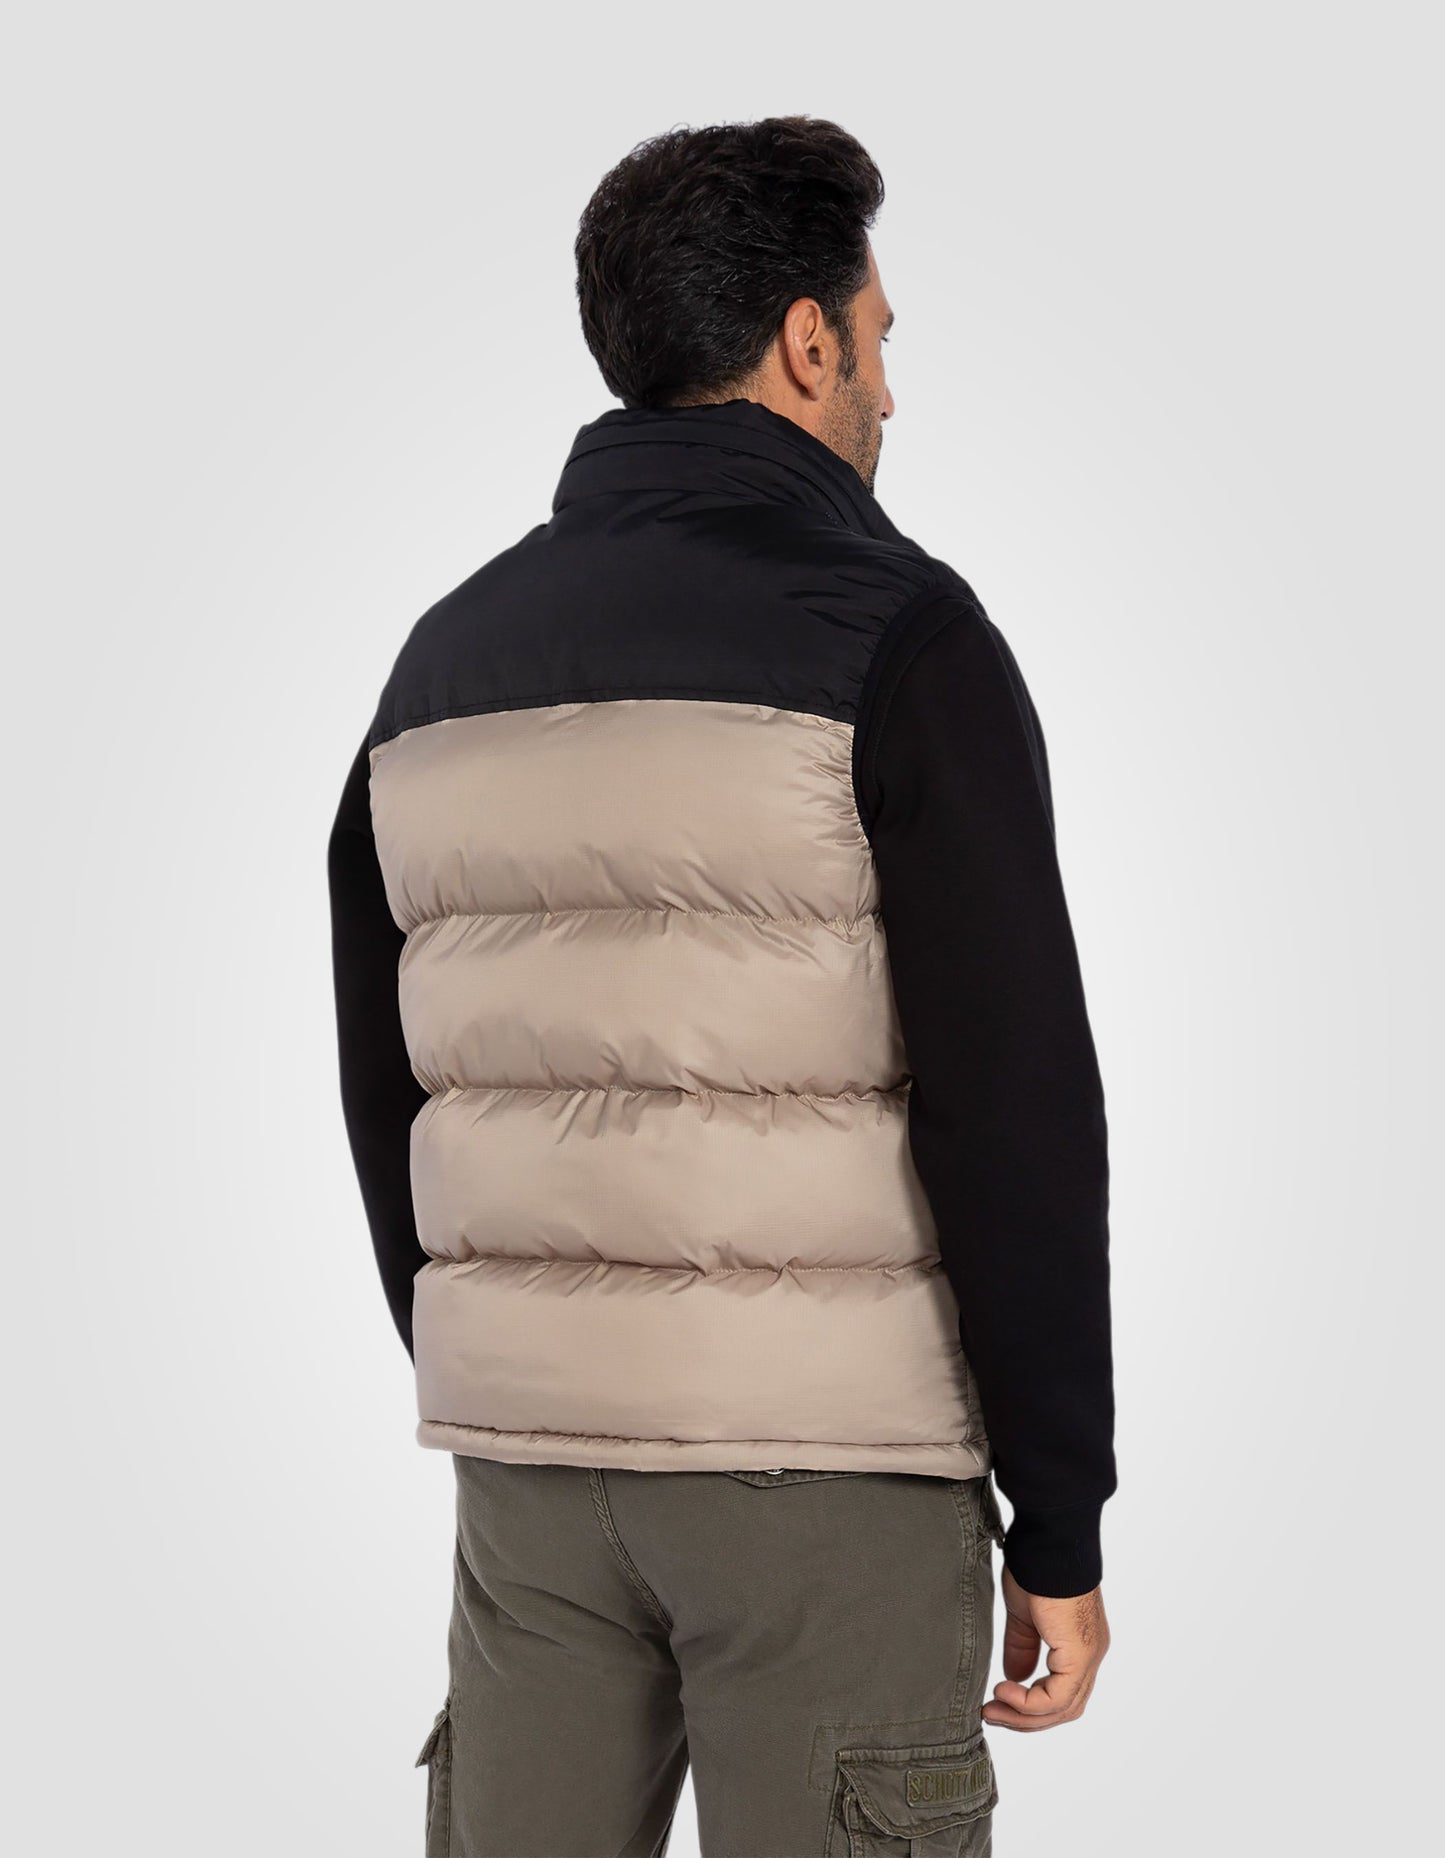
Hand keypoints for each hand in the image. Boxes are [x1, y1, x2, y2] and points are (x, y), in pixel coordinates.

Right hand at [981, 1564, 1109, 1731]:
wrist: (1049, 1542)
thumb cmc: (1036, 1565)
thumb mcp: (1024, 1614)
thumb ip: (1022, 1646)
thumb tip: (1015, 1677)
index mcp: (1079, 1643)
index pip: (1061, 1692)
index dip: (1029, 1704)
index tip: (997, 1701)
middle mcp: (1090, 1654)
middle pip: (1064, 1707)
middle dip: (1025, 1718)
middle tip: (992, 1715)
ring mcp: (1089, 1655)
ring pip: (1063, 1708)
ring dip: (1024, 1716)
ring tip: (993, 1709)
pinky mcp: (1080, 1654)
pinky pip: (1058, 1697)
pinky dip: (1030, 1703)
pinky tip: (1004, 1692)